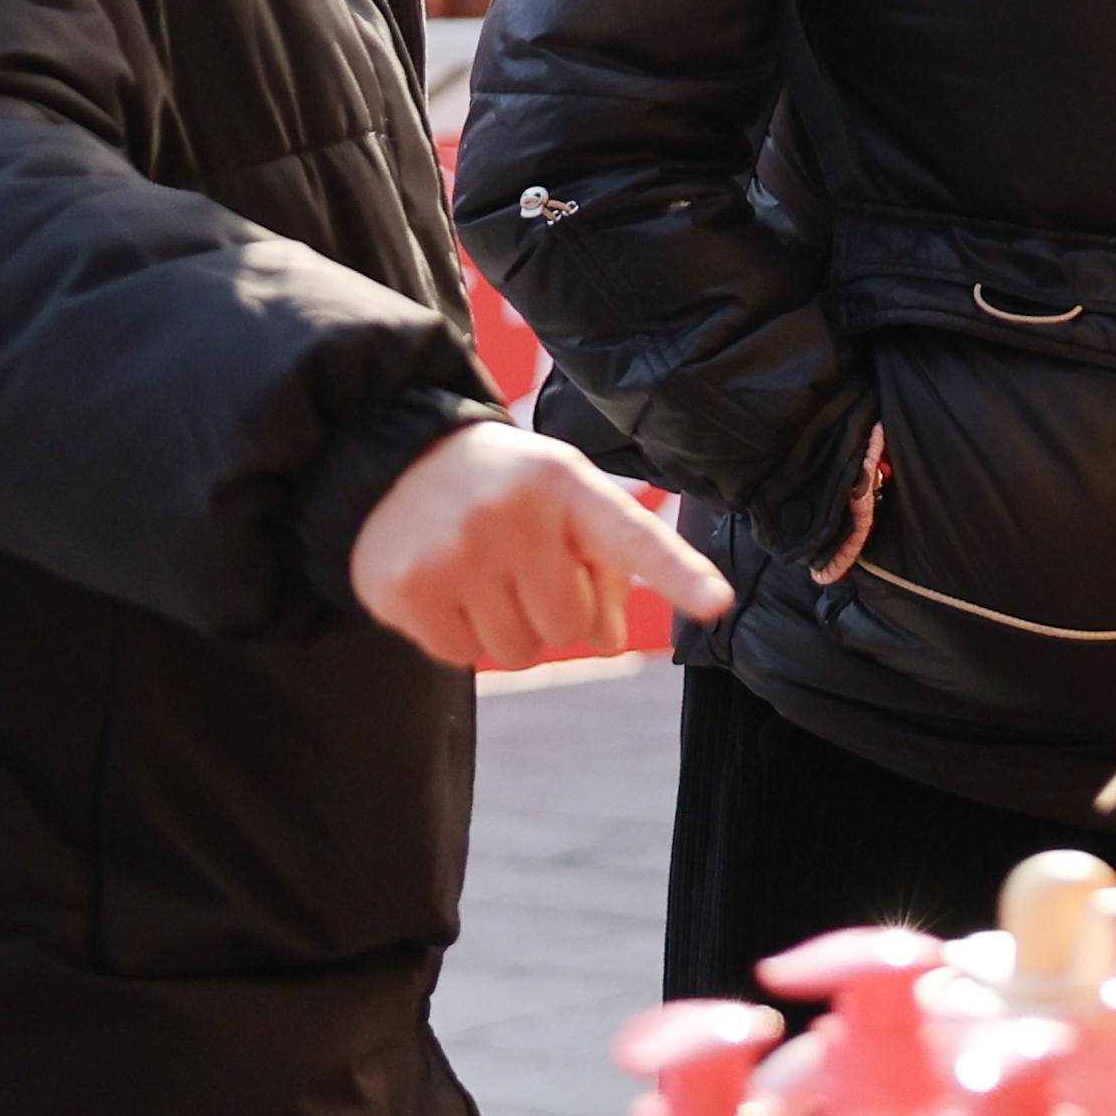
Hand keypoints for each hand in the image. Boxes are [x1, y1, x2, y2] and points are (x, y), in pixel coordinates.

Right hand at [351, 418, 739, 669]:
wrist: (397, 458)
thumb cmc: (505, 490)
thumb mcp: (563, 504)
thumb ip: (604, 568)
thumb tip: (609, 643)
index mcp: (568, 484)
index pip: (634, 538)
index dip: (679, 574)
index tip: (718, 603)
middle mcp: (514, 513)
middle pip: (571, 627)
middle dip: (554, 613)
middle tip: (522, 569)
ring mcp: (456, 551)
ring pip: (518, 652)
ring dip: (506, 629)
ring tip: (482, 574)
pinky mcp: (407, 588)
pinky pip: (461, 656)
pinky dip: (458, 635)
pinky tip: (444, 586)